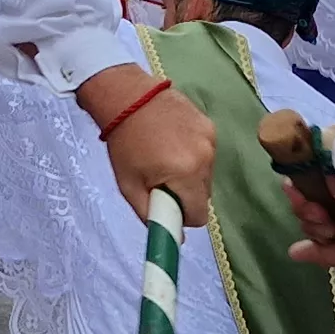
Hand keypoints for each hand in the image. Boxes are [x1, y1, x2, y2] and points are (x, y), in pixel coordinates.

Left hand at [77, 65, 215, 229]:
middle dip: (185, 193)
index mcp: (186, 173)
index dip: (182, 215)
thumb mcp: (129, 186)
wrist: (127, 95)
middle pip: (203, 194)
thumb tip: (174, 238)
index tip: (166, 204)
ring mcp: (210, 138)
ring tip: (163, 155)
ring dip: (190, 173)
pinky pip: (206, 152)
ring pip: (206, 173)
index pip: (200, 214)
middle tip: (159, 178)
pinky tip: (172, 139)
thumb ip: (152, 216)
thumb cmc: (124, 143)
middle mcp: (205, 157)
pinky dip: (193, 153)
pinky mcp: (209, 124)